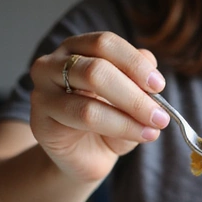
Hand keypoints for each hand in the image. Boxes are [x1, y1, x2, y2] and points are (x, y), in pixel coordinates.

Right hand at [29, 31, 168, 181]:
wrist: (84, 158)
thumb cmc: (107, 124)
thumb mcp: (131, 99)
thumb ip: (138, 81)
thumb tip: (150, 63)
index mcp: (78, 49)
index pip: (105, 43)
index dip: (134, 62)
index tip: (158, 85)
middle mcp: (54, 63)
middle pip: (97, 66)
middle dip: (135, 93)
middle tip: (161, 114)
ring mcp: (43, 89)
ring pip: (89, 91)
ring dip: (130, 109)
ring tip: (153, 127)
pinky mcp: (40, 118)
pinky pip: (83, 116)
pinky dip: (119, 125)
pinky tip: (139, 134)